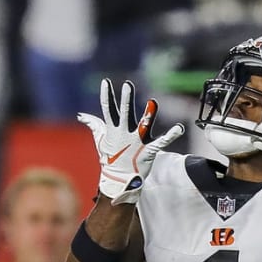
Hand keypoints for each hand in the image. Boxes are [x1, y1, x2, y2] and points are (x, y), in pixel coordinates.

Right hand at [78, 79, 183, 203]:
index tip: (105, 82)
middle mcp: (125, 133)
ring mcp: (138, 141)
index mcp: (114, 130)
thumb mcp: (100, 140)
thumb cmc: (110, 158)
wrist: (119, 179)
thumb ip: (94, 124)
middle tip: (128, 85)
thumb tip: (82, 115)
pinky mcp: (149, 150)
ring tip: (153, 102)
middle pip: (125, 113)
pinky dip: (171, 135)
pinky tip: (180, 128)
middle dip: (127, 100)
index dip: (106, 95)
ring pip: (144, 125)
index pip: (108, 110)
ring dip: (148, 114)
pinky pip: (162, 141)